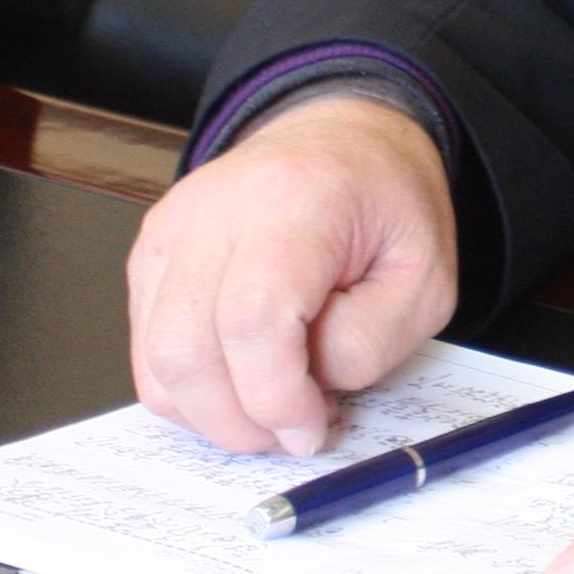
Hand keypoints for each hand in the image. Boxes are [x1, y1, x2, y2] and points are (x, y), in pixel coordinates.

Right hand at [123, 90, 457, 455]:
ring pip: (156, 357)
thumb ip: (366, 345)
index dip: (275, 397)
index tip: (310, 429)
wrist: (345, 139)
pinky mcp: (152, 253)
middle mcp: (217, 206)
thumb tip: (296, 400)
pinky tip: (240, 379)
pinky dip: (189, 386)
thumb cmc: (389, 206)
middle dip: (236, 420)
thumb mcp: (425, 280)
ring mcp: (172, 227)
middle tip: (288, 434)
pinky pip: (148, 346)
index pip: (252, 320)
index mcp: (297, 199)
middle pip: (186, 346)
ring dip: (208, 411)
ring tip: (268, 409)